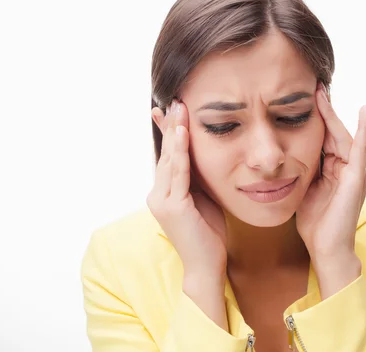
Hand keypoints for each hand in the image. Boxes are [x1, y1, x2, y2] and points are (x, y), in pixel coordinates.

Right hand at [147, 99, 226, 278]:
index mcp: (165, 193)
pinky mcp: (171, 206)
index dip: (170, 133)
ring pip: (169, 159)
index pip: (168, 157)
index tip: (172, 110)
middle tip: (176, 100)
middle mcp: (158, 194)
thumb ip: (198, 180)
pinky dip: (179, 151)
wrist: (207, 266)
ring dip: (175, 131)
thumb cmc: (208, 234)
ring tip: (179, 108)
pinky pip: (177, 173)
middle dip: (171, 125)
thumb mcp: (203, 199)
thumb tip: (203, 157)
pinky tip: (182, 133)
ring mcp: (162, 200)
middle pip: (166, 153)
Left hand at [296, 84, 365, 265]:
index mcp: (333, 170)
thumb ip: (301, 170)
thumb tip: (285, 155)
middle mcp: (346, 167)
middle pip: (333, 133)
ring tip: (323, 93)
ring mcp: (353, 171)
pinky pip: (360, 149)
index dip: (315, 119)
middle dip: (323, 110)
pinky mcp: (357, 177)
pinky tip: (364, 111)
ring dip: (333, 115)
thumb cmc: (314, 223)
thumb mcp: (303, 189)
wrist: (325, 248)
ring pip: (343, 136)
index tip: (305, 98)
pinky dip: (364, 129)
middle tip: (314, 87)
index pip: (323, 138)